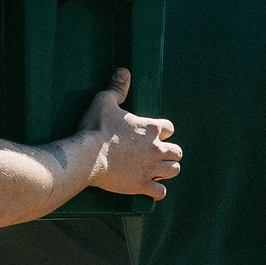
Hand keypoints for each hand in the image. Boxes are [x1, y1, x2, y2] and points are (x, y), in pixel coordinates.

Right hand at [84, 69, 182, 198]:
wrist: (87, 156)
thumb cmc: (95, 128)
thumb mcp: (104, 101)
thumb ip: (117, 88)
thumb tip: (124, 72)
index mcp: (150, 128)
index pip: (170, 128)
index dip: (162, 131)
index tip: (152, 134)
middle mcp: (156, 148)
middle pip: (177, 151)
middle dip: (169, 152)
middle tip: (156, 154)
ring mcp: (151, 168)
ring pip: (174, 170)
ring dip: (167, 170)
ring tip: (156, 170)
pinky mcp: (142, 185)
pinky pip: (160, 192)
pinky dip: (157, 191)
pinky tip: (150, 188)